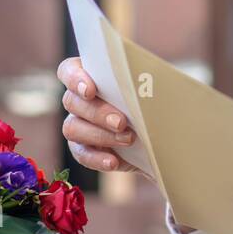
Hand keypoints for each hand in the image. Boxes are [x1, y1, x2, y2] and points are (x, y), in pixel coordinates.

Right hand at [57, 56, 142, 175]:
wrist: (163, 133)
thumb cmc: (154, 100)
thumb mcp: (153, 87)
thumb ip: (142, 80)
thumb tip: (145, 82)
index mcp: (91, 75)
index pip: (69, 71)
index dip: (75, 79)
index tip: (90, 90)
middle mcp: (79, 99)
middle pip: (72, 101)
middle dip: (97, 112)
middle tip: (121, 122)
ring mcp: (78, 124)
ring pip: (72, 128)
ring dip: (100, 135)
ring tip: (128, 139)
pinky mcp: (84, 148)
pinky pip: (81, 154)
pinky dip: (96, 159)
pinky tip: (113, 162)